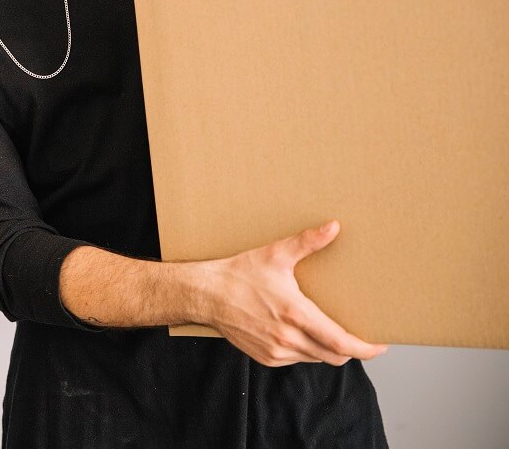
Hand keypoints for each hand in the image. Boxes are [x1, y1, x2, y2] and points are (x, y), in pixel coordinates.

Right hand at [199, 220, 387, 366]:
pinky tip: (299, 333)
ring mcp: (276, 350)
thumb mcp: (275, 254)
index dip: (365, 349)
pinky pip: (296, 359)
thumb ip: (308, 242)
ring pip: (315, 359)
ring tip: (328, 332)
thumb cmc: (239, 274)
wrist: (205, 294)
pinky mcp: (265, 357)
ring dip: (326, 349)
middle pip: (334, 356)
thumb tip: (334, 227)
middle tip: (357, 337)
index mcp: (296, 314)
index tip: (379, 346)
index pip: (341, 343)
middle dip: (350, 350)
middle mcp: (287, 337)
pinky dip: (304, 350)